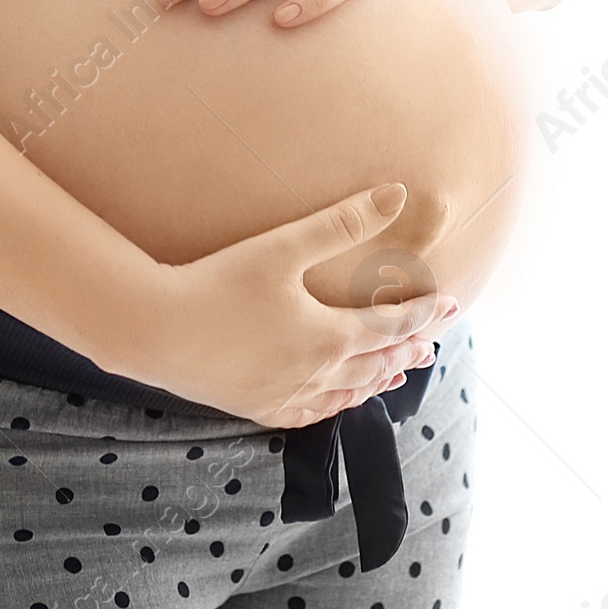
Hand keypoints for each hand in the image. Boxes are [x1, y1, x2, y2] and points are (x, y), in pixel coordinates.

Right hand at [117, 181, 459, 429]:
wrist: (156, 330)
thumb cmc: (218, 281)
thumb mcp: (283, 245)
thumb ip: (342, 221)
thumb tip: (398, 195)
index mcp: (329, 334)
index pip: (391, 324)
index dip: (424, 312)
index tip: (450, 302)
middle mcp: (317, 373)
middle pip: (378, 360)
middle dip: (411, 345)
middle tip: (437, 338)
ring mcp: (288, 395)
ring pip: (350, 392)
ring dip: (380, 377)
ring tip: (401, 370)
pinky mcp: (260, 407)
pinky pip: (314, 413)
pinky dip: (339, 405)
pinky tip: (340, 400)